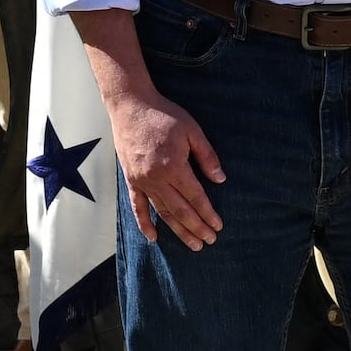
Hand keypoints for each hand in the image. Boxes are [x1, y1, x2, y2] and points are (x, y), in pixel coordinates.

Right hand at [95, 68, 226, 252]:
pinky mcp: (130, 180)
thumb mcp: (192, 130)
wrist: (130, 106)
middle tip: (210, 241)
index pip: (195, 197)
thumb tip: (220, 179)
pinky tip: (153, 237)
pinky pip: (137, 206)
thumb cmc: (163, 115)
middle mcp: (156, 178)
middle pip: (180, 210)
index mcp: (173, 166)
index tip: (218, 226)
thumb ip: (207, 156)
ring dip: (178, 230)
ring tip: (193, 244)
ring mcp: (141, 181)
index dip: (208, 213)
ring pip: (162, 212)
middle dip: (197, 227)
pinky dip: (144, 223)